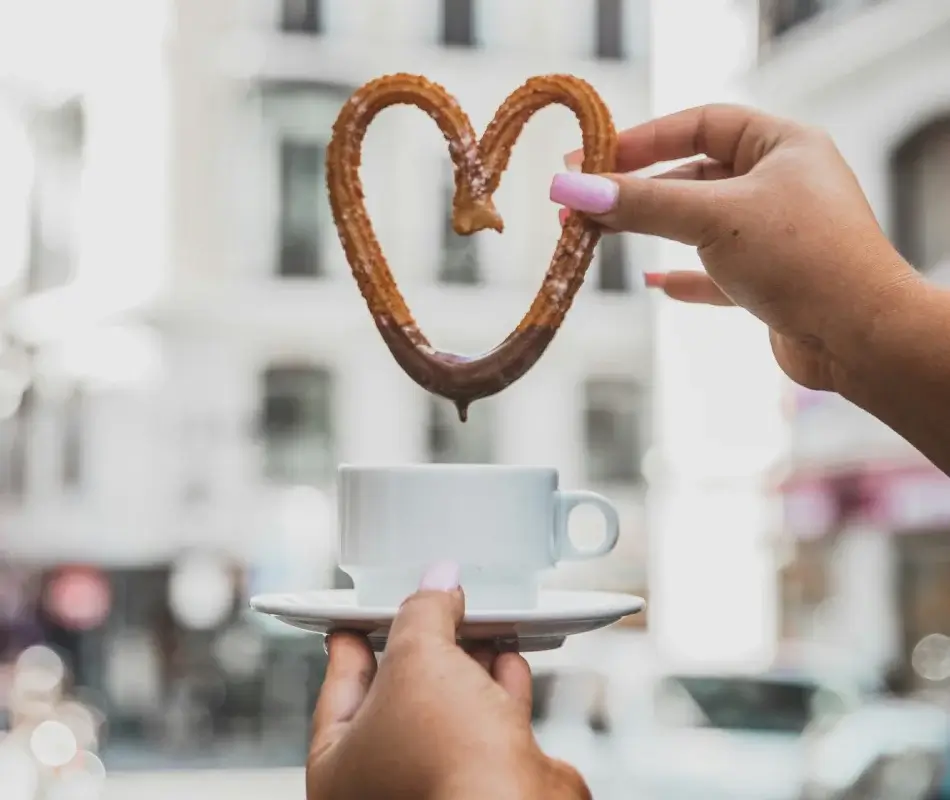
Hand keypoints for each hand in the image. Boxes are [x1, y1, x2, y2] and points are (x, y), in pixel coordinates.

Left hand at [307, 562, 589, 799]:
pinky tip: (507, 655)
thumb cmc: (444, 758)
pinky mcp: (490, 780)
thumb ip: (424, 612)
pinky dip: (501, 683)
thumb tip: (438, 584)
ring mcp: (441, 782)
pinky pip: (491, 719)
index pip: (340, 684)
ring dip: (466, 659)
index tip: (363, 609)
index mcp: (340, 765)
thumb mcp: (418, 656)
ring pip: (450, 704)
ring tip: (475, 619)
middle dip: (420, 643)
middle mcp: (387, 781)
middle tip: (429, 602)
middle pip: (399, 692)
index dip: (353, 636)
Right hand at [552, 104, 920, 392]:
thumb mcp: (713, 218)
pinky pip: (715, 270)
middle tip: (584, 201)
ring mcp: (777, 233)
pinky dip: (684, 276)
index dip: (642, 139)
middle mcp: (782, 183)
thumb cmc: (801, 258)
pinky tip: (655, 284)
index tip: (591, 157)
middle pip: (694, 173)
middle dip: (638, 188)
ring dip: (654, 228)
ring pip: (701, 222)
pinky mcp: (771, 281)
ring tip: (601, 234)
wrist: (860, 337)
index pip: (701, 124)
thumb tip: (573, 189)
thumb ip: (643, 202)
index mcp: (783, 146)